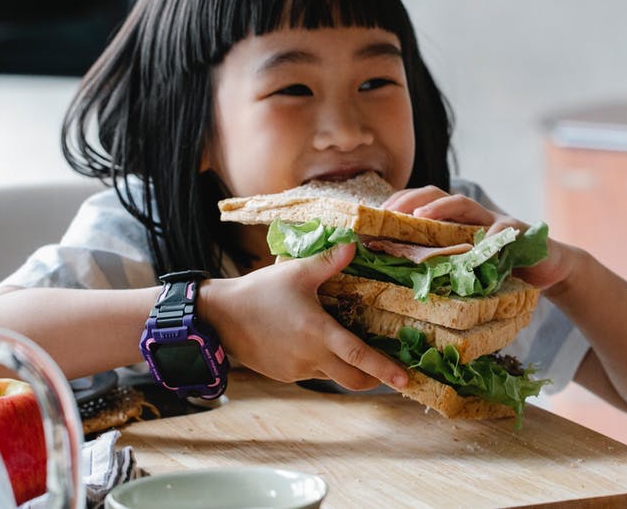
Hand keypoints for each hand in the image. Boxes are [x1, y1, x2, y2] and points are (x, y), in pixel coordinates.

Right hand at [198, 243, 407, 390]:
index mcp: (318, 332)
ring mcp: (298, 370)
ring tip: (350, 350)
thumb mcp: (296, 272)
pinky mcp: (286, 375)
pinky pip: (313, 373)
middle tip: (389, 372)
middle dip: (374, 379)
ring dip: (346, 368)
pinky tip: (316, 345)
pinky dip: (323, 365)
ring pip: (333, 377)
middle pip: (353, 379)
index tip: (405, 379)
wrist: (221, 316)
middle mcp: (311, 357)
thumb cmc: (261, 291)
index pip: (359, 356)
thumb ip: (329, 261)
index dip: (384, 369)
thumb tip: (355, 245)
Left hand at [381, 186, 573, 289]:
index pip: (421, 205)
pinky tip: (484, 245)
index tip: (374, 217)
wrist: (547, 267)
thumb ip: (442, 267)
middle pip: (437, 195)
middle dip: (411, 199)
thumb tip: (399, 282)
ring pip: (464, 205)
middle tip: (390, 212)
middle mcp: (471, 216)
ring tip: (421, 217)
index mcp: (455, 223)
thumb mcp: (466, 268)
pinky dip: (493, 238)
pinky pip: (503, 232)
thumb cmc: (501, 270)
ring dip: (441, 208)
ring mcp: (494, 220)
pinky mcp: (518, 232)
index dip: (398, 206)